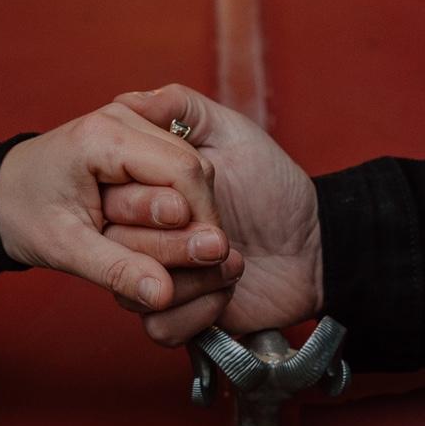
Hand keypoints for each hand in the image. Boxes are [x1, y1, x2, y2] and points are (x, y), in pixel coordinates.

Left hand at [0, 103, 241, 309]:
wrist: (2, 195)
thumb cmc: (26, 216)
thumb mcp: (66, 250)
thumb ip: (118, 270)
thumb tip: (164, 295)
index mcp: (103, 137)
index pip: (183, 172)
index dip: (202, 219)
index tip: (203, 260)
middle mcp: (123, 117)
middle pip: (194, 167)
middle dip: (196, 217)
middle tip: (180, 259)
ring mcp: (132, 120)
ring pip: (193, 166)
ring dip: (188, 210)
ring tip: (156, 242)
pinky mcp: (138, 133)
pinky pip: (180, 166)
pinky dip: (180, 200)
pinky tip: (159, 226)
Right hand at [103, 84, 321, 343]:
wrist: (315, 247)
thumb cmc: (275, 188)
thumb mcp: (234, 133)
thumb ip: (182, 108)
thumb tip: (129, 98)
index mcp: (145, 194)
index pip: (110, 200)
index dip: (144, 203)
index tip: (186, 203)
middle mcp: (143, 237)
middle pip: (116, 250)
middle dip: (174, 245)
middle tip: (221, 238)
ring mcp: (158, 279)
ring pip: (133, 292)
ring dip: (191, 279)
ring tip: (233, 263)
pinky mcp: (179, 319)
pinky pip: (160, 327)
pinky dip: (198, 313)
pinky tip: (227, 294)